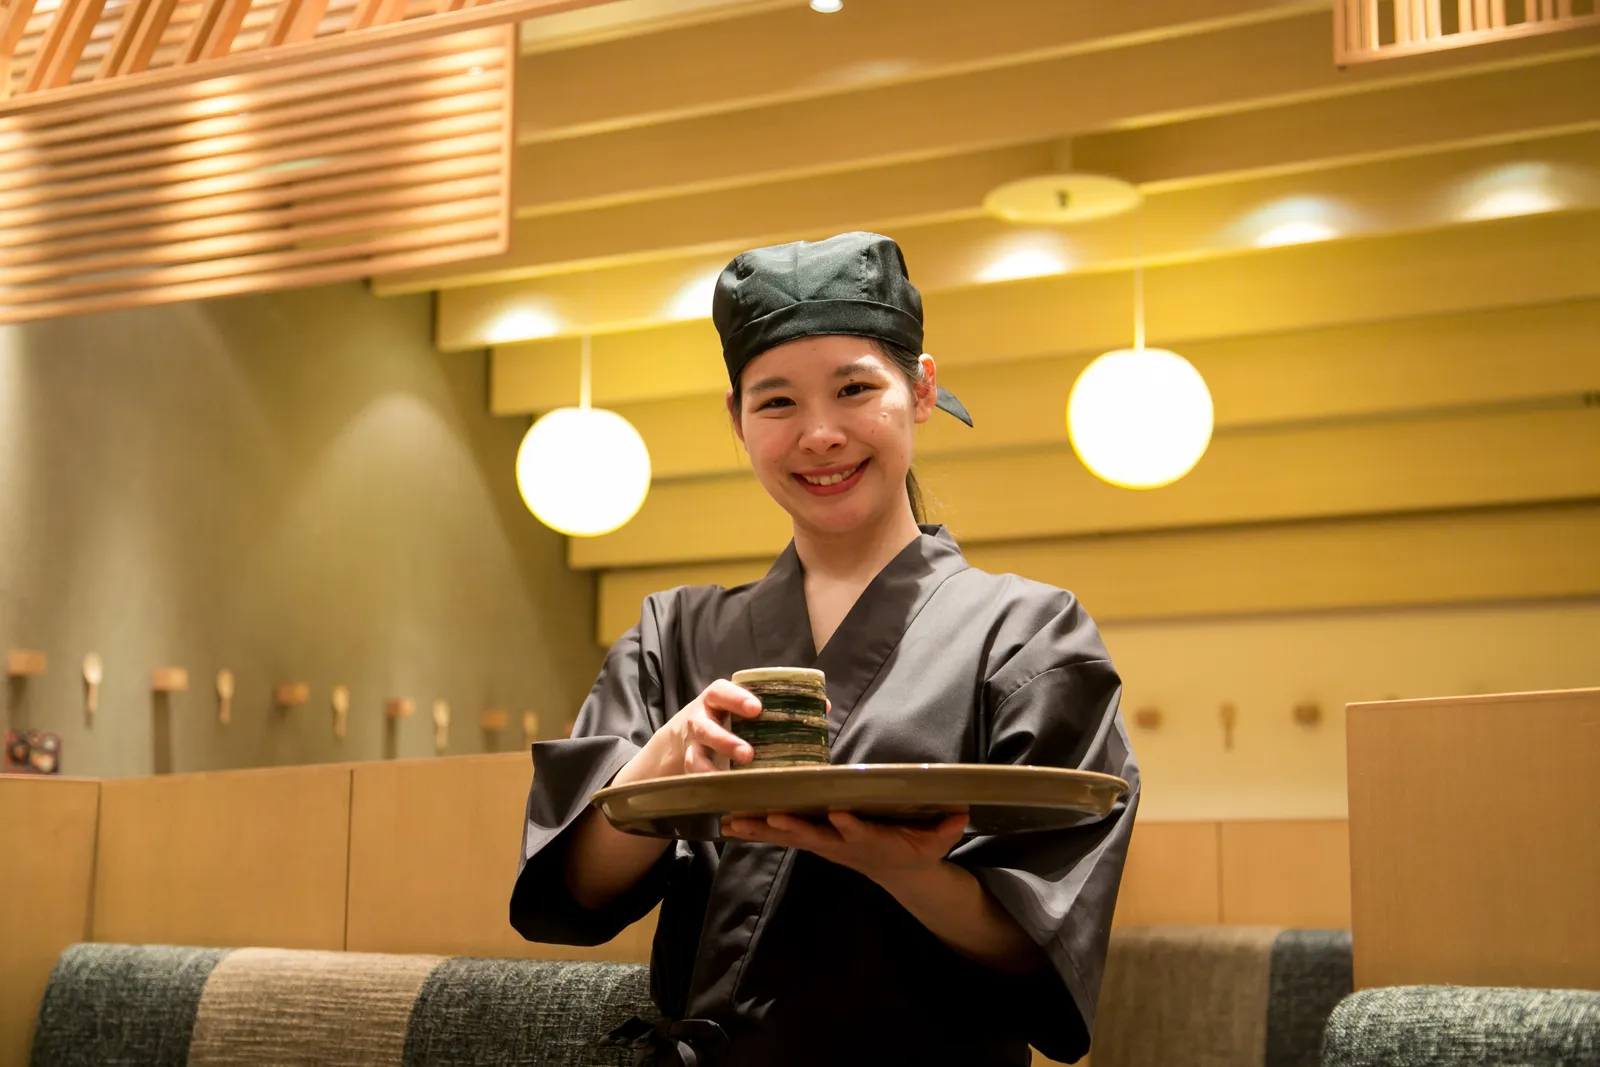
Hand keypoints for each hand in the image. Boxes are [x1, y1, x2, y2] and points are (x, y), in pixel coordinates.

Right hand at [618, 680, 760, 783]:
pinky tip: (722, 796)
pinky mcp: (685, 768)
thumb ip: (753, 711)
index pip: (720, 692)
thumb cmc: (719, 723)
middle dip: (724, 741)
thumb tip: (803, 704)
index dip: (736, 698)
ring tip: (728, 784)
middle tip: (748, 754)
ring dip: (710, 769)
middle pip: (704, 728)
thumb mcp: (729, 710)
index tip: (756, 709)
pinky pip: (690, 778)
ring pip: (693, 756)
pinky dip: (704, 786)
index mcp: (710, 703)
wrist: (672, 747)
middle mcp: (696, 721)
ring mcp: (687, 746)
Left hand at [721, 810, 968, 885]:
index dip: (850, 825)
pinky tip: (729, 822)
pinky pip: (781, 834)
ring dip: (760, 829)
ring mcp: (825, 844)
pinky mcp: (814, 841)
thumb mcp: (936, 840)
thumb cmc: (917, 848)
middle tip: (768, 818)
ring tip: (731, 821)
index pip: (860, 832)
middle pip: (813, 835)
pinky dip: (756, 829)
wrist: (899, 872)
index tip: (840, 815)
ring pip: (789, 835)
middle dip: (790, 827)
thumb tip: (961, 808)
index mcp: (872, 840)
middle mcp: (842, 844)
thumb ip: (945, 826)